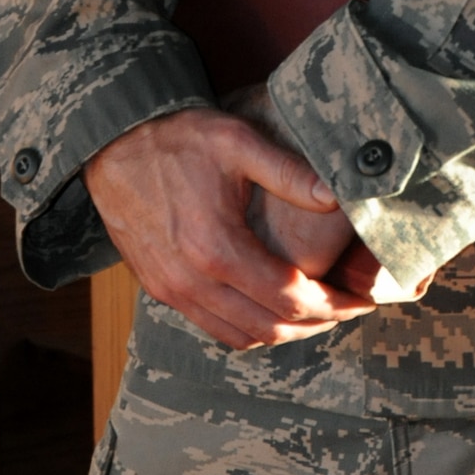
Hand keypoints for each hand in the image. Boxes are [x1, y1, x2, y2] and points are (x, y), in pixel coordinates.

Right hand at [83, 106, 376, 350]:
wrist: (114, 145)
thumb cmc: (178, 138)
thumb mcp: (237, 141)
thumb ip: (288, 172)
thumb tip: (336, 196)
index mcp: (217, 247)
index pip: (289, 298)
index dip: (332, 303)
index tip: (360, 298)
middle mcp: (193, 282)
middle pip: (269, 327)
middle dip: (317, 323)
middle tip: (347, 307)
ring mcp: (173, 291)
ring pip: (241, 336)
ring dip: (283, 332)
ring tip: (316, 311)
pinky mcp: (161, 290)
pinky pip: (213, 328)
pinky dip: (247, 329)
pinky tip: (268, 308)